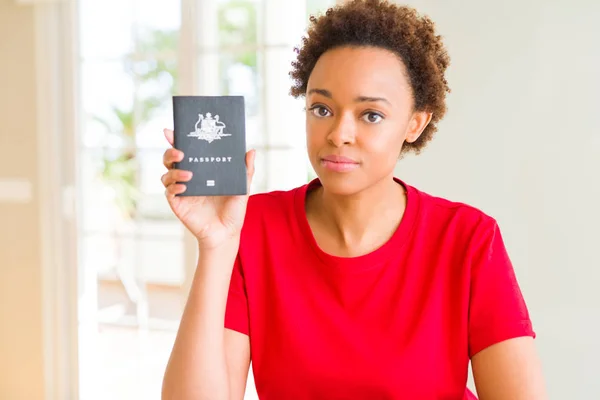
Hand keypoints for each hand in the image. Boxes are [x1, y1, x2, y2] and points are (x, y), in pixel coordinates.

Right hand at [161, 128, 255, 249]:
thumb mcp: (243, 188)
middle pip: (170, 159)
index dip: (177, 140)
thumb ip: (246, 170)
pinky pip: (169, 192)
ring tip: (189, 174)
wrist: (227, 233)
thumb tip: (251, 150)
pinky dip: (174, 187)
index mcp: (202, 170)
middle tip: (181, 152)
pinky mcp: (178, 204)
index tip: (172, 131)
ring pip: (166, 174)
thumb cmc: (234, 210)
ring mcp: (182, 191)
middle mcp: (188, 178)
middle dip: (171, 152)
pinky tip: (185, 188)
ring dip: (174, 171)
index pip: (187, 151)